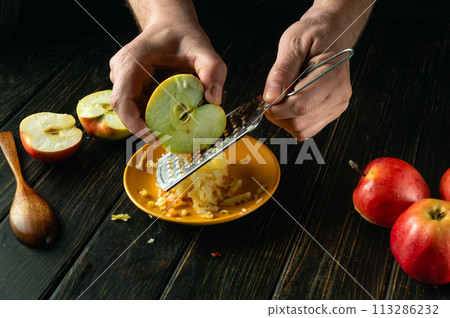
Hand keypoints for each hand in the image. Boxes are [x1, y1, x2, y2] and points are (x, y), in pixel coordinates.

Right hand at [109, 16, 226, 140]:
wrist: (172, 24)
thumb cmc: (183, 35)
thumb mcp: (203, 49)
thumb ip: (213, 71)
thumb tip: (215, 99)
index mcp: (132, 61)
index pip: (122, 99)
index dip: (134, 124)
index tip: (154, 138)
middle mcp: (122, 69)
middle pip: (124, 109)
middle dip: (144, 128)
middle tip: (167, 139)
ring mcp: (123, 77)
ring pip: (130, 109)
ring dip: (149, 122)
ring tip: (171, 129)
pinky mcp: (129, 84)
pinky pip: (137, 105)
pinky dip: (152, 114)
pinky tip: (169, 117)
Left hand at [263, 2, 369, 140]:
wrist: (332, 33)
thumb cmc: (314, 35)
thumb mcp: (293, 43)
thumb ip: (281, 71)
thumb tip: (271, 97)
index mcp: (332, 76)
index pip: (300, 106)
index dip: (277, 108)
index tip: (266, 99)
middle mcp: (339, 95)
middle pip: (299, 122)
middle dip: (279, 114)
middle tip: (272, 96)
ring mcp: (337, 105)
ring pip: (302, 130)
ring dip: (285, 119)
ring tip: (283, 98)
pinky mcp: (332, 112)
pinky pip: (307, 129)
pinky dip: (293, 121)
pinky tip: (290, 104)